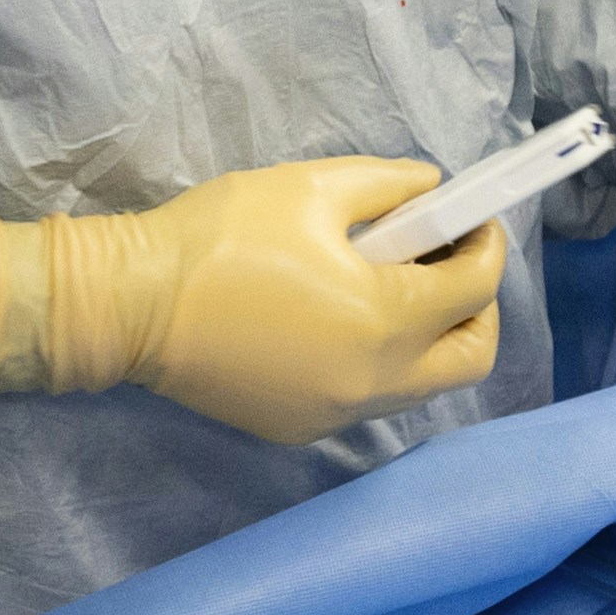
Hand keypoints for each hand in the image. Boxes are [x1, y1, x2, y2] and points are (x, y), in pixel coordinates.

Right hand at [0, 160, 507, 447]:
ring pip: (422, 385)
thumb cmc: (221, 238)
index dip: (485, 244)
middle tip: (446, 261)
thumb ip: (392, 185)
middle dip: (476, 306)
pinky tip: (341, 319)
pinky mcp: (299, 429)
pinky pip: (369, 399)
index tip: (472, 217)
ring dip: (429, 337)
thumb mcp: (314, 187)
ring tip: (392, 283)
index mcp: (383, 321)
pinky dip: (379, 362)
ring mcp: (334, 415)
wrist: (131, 304)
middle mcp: (371, 383)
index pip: (475, 289)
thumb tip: (434, 190)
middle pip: (470, 358)